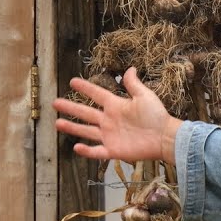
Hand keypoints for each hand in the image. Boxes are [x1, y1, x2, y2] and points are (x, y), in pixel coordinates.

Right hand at [53, 67, 182, 164]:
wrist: (165, 137)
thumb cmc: (156, 116)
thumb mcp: (145, 96)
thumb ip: (134, 84)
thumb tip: (130, 68)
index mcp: (116, 106)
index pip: (97, 95)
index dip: (86, 88)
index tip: (73, 81)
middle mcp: (110, 120)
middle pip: (86, 113)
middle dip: (71, 107)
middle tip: (55, 102)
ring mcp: (110, 136)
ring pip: (87, 131)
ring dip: (73, 127)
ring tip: (57, 123)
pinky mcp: (113, 150)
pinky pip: (97, 151)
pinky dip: (87, 151)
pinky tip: (76, 146)